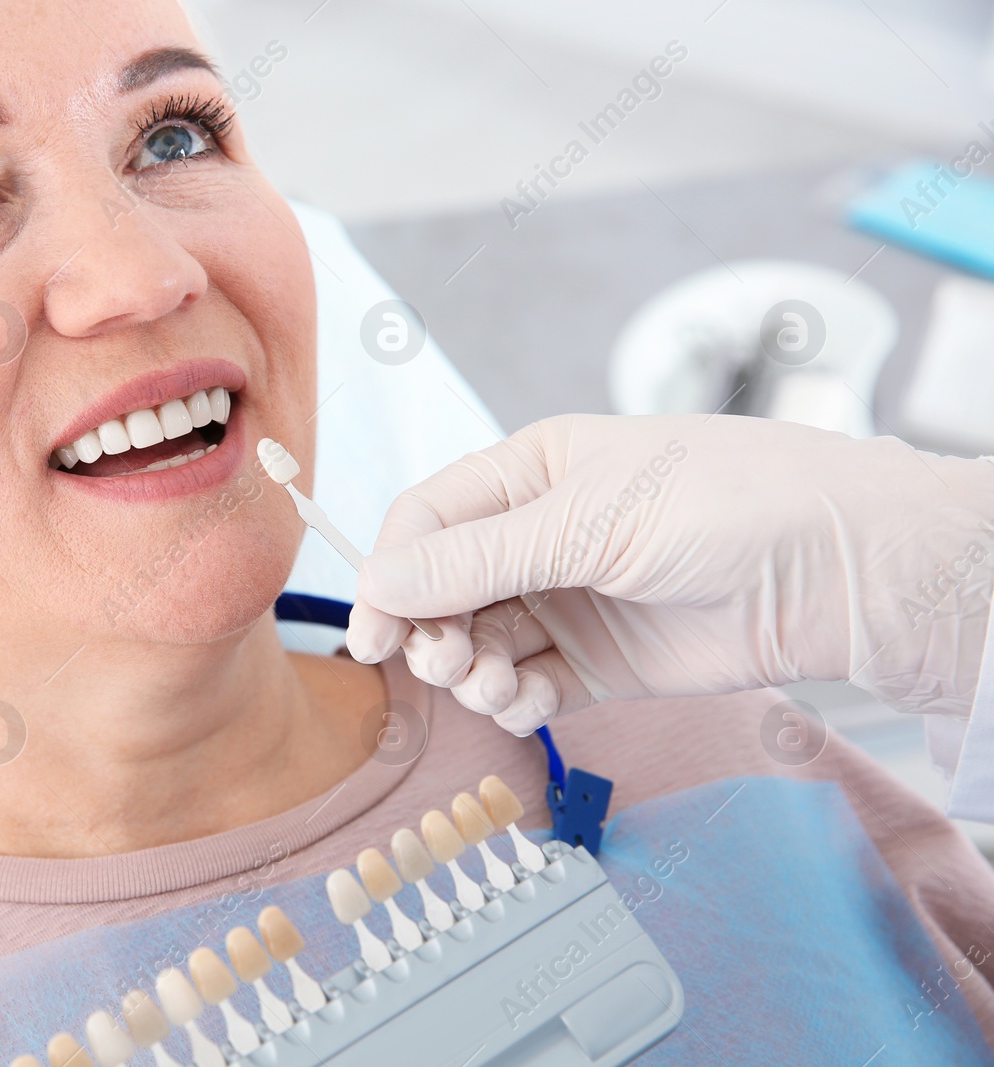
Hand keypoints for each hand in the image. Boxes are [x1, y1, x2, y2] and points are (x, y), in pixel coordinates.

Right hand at [346, 413, 993, 733]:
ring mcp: (570, 600)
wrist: (833, 570)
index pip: (427, 521)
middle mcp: (539, 536)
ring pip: (480, 642)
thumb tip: (377, 581)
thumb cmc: (718, 504)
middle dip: (431, 631)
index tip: (372, 630)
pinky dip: (513, 700)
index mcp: (529, 474)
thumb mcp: (584, 520)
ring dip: (471, 671)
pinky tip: (525, 702)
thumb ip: (476, 558)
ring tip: (496, 685)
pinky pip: (528, 684)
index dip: (391, 574)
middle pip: (444, 590)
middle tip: (445, 662)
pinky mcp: (600, 662)